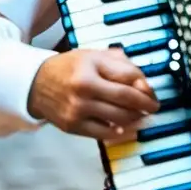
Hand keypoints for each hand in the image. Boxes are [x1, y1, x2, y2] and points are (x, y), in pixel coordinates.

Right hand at [27, 48, 159, 140]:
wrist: (36, 84)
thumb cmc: (71, 68)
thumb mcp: (95, 56)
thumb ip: (121, 65)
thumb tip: (144, 84)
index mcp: (90, 68)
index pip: (127, 78)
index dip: (145, 86)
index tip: (153, 92)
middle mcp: (84, 90)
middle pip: (125, 100)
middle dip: (145, 105)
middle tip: (154, 107)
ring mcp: (77, 111)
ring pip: (118, 119)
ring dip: (137, 119)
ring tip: (144, 117)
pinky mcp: (73, 127)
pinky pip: (103, 133)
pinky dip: (119, 132)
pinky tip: (126, 127)